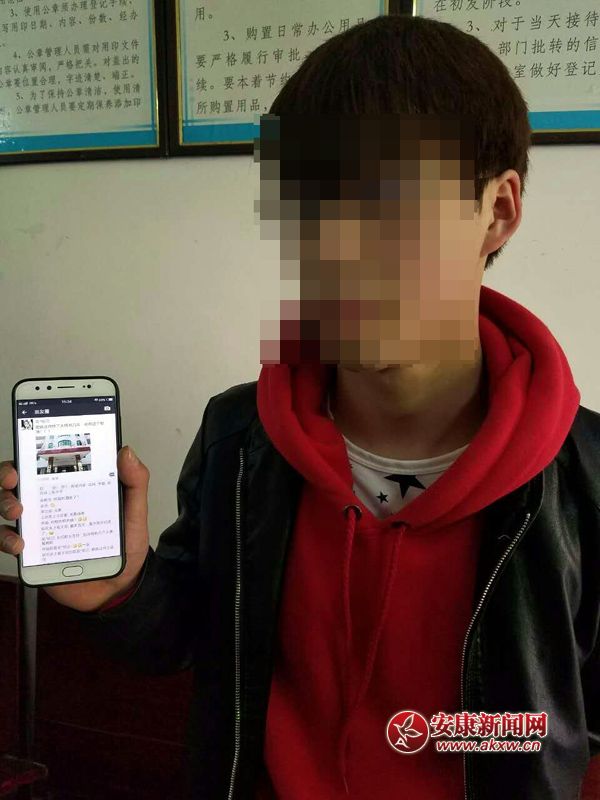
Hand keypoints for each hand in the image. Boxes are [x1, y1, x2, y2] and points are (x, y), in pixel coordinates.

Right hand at [0, 446, 149, 611]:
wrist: (120, 588)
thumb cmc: (127, 547)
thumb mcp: (135, 513)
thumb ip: (135, 483)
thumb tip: (126, 452)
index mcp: (75, 488)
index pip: (50, 462)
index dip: (34, 451)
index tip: (31, 449)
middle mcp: (53, 503)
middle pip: (19, 481)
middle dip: (8, 473)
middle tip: (14, 478)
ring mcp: (41, 527)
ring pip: (8, 506)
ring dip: (4, 503)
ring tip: (17, 511)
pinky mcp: (33, 552)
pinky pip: (9, 541)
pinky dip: (7, 539)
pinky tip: (19, 544)